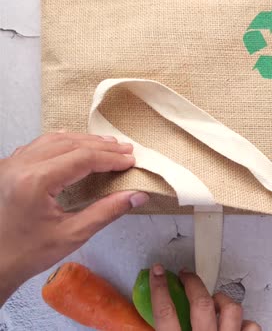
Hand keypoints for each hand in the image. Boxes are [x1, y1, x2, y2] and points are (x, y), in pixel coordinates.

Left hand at [0, 132, 148, 305]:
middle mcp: (20, 166)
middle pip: (70, 144)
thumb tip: (138, 196)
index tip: (131, 161)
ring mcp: (11, 164)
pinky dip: (62, 142)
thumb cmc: (29, 252)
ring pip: (54, 140)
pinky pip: (38, 145)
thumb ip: (107, 211)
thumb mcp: (73, 234)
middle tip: (126, 150)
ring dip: (83, 140)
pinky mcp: (8, 168)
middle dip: (101, 147)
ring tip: (108, 145)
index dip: (110, 158)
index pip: (82, 158)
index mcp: (36, 181)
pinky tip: (76, 144)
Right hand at [150, 264, 260, 330]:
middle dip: (194, 284)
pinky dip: (244, 322)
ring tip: (215, 302)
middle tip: (187, 276)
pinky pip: (251, 325)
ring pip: (232, 309)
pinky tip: (235, 325)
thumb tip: (154, 321)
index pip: (166, 313)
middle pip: (201, 304)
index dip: (160, 288)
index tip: (157, 272)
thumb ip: (166, 329)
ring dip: (222, 302)